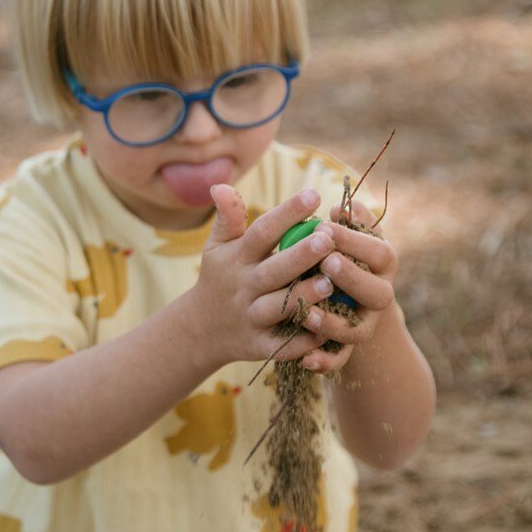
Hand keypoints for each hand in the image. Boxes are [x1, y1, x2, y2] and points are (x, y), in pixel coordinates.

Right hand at [192, 185, 338, 368]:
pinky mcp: (258, 346)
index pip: (262, 231)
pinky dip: (302, 341)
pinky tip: (326, 331)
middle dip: (301, 254)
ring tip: (330, 282)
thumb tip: (220, 185)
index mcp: (237, 258)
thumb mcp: (217, 246)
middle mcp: (244, 287)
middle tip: (329, 237)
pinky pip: (282, 345)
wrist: (200, 329)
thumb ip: (227, 217)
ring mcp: (251, 317)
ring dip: (303, 296)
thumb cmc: (220, 276)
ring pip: (279, 307)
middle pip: (274, 270)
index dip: (286, 213)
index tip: (313, 194)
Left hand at [298, 198, 398, 373]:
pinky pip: (338, 360)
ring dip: (333, 323)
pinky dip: (324, 362)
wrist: (348, 304)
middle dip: (352, 278)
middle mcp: (380, 296)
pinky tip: (305, 360)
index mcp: (383, 265)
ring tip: (308, 313)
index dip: (355, 241)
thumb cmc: (345, 257)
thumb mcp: (349, 238)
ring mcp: (365, 325)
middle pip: (378, 294)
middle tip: (326, 262)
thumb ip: (349, 224)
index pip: (380, 252)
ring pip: (357, 331)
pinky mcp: (347, 350)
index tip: (325, 226)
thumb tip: (343, 206)